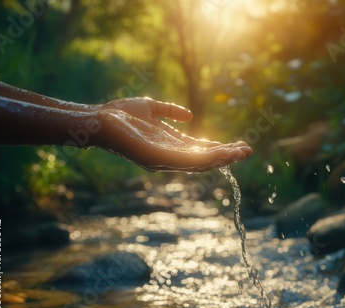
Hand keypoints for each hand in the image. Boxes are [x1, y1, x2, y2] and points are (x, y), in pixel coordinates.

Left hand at [95, 97, 251, 171]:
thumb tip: (190, 116)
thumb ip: (170, 112)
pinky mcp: (157, 158)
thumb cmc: (119, 114)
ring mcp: (163, 159)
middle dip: (226, 155)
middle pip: (203, 159)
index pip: (198, 150)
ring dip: (222, 158)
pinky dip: (207, 158)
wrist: (96, 120)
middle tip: (247, 151)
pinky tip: (222, 154)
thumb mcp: (150, 108)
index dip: (218, 148)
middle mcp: (168, 156)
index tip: (237, 145)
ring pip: (199, 163)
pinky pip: (186, 160)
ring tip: (242, 153)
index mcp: (168, 145)